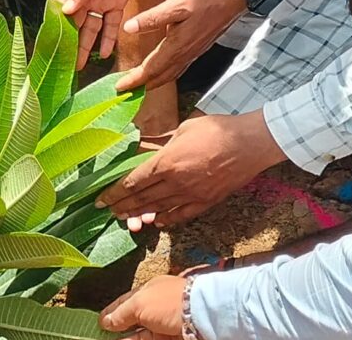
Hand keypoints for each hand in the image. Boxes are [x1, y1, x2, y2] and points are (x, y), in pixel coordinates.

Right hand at [59, 0, 151, 64]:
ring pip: (92, 27)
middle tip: (66, 66)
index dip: (56, 31)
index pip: (60, 13)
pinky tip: (106, 52)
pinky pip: (112, 23)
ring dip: (87, 45)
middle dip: (70, 44)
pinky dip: (109, 37)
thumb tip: (67, 11)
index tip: (51, 50)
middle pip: (75, 24)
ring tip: (82, 65)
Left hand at [101, 112, 283, 230]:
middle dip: (122, 205)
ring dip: (140, 215)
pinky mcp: (206, 202)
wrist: (249, 144)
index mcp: (166, 162)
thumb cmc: (217, 130)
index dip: (115, 192)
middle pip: (142, 198)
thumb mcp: (183, 129)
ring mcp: (191, 195)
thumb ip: (162, 143)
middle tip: (108, 212)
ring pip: (159, 209)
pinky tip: (158, 222)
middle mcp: (175, 183)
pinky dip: (167, 220)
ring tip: (125, 219)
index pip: (133, 182)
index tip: (101, 199)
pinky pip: (182, 215)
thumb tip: (146, 148)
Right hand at [101, 274, 190, 338]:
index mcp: (148, 290)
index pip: (125, 301)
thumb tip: (105, 321)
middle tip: (100, 335)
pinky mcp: (168, 338)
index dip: (111, 311)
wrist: (202, 315)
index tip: (99, 322)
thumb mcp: (139, 304)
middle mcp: (155, 306)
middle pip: (131, 318)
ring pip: (138, 332)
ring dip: (123, 337)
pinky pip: (146, 339)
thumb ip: (121, 313)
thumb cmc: (169, 302)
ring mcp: (162, 324)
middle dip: (116, 327)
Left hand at [115, 0, 245, 91]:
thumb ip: (152, 18)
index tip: (119, 87)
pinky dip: (166, 74)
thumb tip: (129, 28)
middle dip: (141, 86)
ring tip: (139, 84)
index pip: (150, 69)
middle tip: (124, 90)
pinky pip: (179, 68)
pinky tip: (163, 69)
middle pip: (160, 78)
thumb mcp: (176, 4)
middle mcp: (185, 53)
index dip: (133, 80)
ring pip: (170, 75)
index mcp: (177, 45)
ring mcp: (193, 52)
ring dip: (153, 82)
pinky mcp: (198, 47)